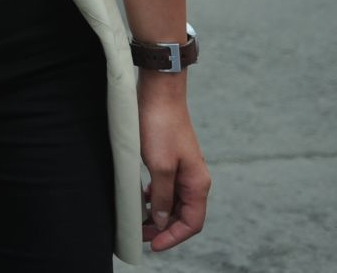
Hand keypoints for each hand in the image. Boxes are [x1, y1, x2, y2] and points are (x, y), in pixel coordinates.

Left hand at [138, 77, 209, 251]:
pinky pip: (167, 188)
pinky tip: (143, 199)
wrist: (160, 93)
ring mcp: (184, 169)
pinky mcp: (171, 159)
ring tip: (139, 221)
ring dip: (159, 214)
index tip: (153, 245)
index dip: (173, 237)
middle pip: (184, 215)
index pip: (192, 222)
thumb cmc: (160, 126)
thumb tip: (162, 220)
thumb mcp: (159, 166)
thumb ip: (162, 196)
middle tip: (141, 234)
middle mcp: (194, 178)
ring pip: (174, 202)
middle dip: (164, 228)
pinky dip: (156, 198)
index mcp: (197, 183)